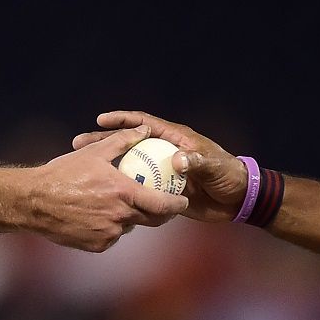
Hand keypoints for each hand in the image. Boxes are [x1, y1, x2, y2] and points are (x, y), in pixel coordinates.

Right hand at [24, 127, 188, 250]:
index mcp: (124, 193)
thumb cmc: (63, 174)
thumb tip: (144, 129)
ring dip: (131, 218)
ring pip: (130, 227)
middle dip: (162, 215)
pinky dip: (111, 227)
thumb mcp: (94, 153)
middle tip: (162, 206)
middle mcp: (120, 217)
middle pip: (152, 220)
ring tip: (122, 206)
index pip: (162, 204)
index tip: (182, 201)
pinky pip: (112, 236)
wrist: (34, 202)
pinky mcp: (97, 245)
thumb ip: (123, 140)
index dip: (176, 205)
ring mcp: (109, 234)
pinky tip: (99, 215)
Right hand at [73, 110, 244, 223]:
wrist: (238, 199)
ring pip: (129, 168)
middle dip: (104, 143)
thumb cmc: (229, 176)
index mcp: (174, 139)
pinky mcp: (162, 191)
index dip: (122, 120)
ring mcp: (161, 172)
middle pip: (129, 145)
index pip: (143, 124)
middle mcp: (164, 153)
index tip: (100, 119)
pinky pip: (138, 189)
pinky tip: (105, 198)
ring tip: (85, 172)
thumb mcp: (214, 167)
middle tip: (80, 144)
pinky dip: (123, 191)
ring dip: (108, 169)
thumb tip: (178, 161)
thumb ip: (197, 162)